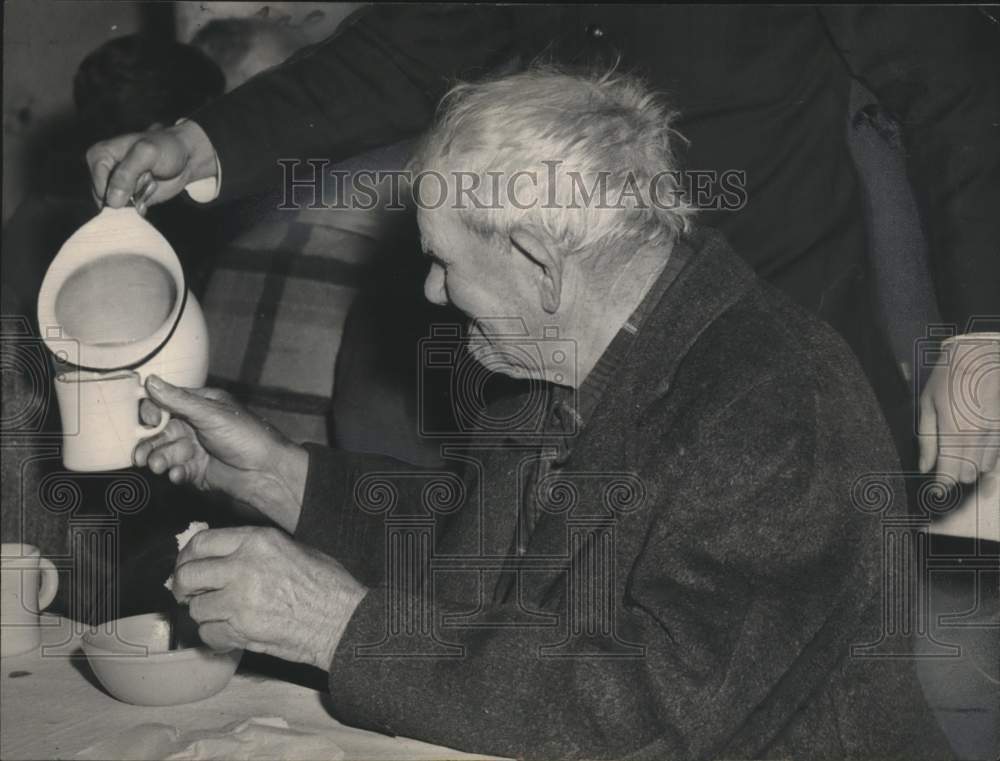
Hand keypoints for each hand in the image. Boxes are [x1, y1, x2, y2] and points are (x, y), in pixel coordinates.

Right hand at [86, 120, 216, 209]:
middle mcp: (104, 173)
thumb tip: (112, 201)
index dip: (116, 189)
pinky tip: (149, 195)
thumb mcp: (146, 154)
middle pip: (104, 198)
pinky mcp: (129, 199)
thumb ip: (126, 174)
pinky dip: (139, 209)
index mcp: (100, 156)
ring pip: (115, 208)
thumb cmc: (165, 148)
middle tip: (147, 179)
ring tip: (149, 184)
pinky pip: (126, 213)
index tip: (138, 178)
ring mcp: (116, 187)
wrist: (186, 157)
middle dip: (126, 197)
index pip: (98, 183)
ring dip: (134, 203)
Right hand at [133, 376, 308, 531]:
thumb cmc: (247, 436)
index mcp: (199, 406)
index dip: (152, 413)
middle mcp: (194, 426)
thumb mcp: (211, 414)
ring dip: (160, 459)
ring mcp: (195, 449)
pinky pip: (176, 470)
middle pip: (160, 432)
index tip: (149, 422)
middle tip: (141, 457)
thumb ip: (179, 400)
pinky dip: (174, 473)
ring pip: (165, 453)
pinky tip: (178, 475)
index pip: (165, 404)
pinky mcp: (197, 471)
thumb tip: (150, 381)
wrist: (266, 471)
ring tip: (160, 466)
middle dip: (150, 444)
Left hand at [173, 526, 367, 669]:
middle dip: (184, 588)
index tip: (188, 567)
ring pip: (197, 608)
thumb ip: (253, 550)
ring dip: (205, 614)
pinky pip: (209, 634)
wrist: (342, 618)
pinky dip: (216, 636)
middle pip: (188, 575)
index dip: (188, 557)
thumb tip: (220, 557)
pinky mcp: (242, 629)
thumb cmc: (325, 584)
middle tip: (190, 595)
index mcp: (257, 540)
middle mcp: (243, 566)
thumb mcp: (291, 548)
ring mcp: (240, 599)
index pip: (201, 542)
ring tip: (223, 615)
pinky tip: (231, 633)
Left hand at [918, 337, 999, 483]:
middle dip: (955, 476)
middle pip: (968, 476)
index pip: (950, 473)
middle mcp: (978, 436)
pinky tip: (977, 457)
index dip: (942, 485)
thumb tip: (924, 467)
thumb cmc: (947, 378)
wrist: (979, 355)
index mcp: (954, 431)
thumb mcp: (927, 406)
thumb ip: (927, 440)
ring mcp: (995, 433)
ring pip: (985, 469)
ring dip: (971, 469)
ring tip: (958, 459)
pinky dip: (987, 462)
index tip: (936, 490)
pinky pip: (998, 457)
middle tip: (944, 470)